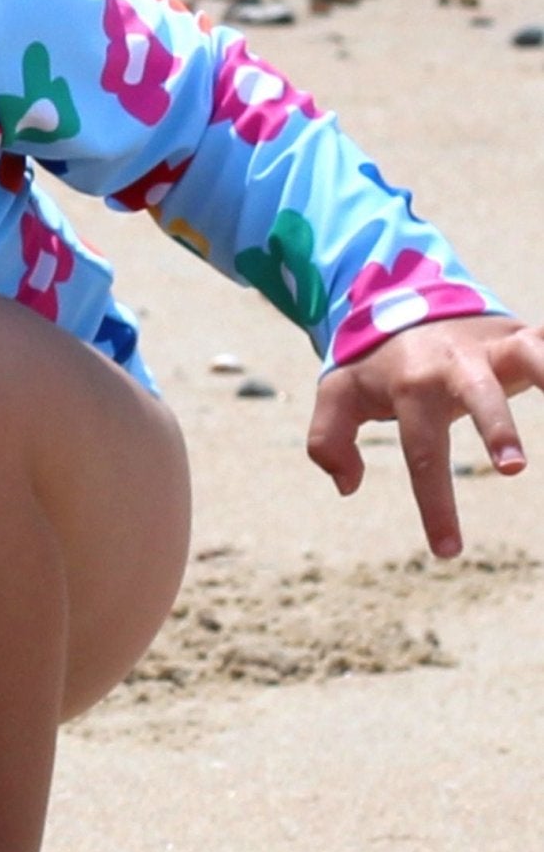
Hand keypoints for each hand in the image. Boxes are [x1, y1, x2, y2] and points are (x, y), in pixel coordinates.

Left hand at [308, 315, 543, 556]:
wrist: (408, 299)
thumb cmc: (376, 365)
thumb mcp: (337, 397)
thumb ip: (328, 442)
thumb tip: (347, 487)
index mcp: (408, 387)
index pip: (421, 452)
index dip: (436, 504)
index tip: (448, 552)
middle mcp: (454, 364)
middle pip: (477, 393)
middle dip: (497, 425)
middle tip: (513, 469)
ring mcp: (494, 344)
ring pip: (533, 351)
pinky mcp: (524, 334)